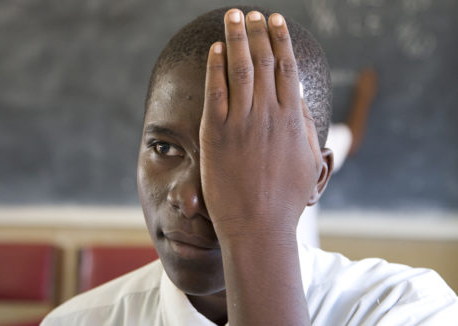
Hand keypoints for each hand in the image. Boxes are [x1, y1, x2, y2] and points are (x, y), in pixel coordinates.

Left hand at [199, 10, 321, 238]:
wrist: (258, 226)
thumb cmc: (285, 199)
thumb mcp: (307, 162)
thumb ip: (306, 130)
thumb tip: (303, 105)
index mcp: (293, 119)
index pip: (287, 69)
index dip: (281, 41)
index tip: (276, 21)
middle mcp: (269, 114)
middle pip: (264, 61)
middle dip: (257, 32)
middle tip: (251, 12)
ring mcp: (242, 122)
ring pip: (240, 69)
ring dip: (236, 38)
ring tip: (233, 16)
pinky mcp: (217, 133)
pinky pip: (215, 91)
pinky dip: (215, 67)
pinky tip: (214, 49)